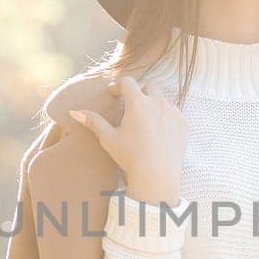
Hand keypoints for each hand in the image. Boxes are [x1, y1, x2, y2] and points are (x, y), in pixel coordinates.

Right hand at [69, 75, 189, 204]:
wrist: (157, 177)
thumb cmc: (130, 157)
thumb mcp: (108, 139)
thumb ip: (93, 121)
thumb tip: (74, 112)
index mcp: (138, 103)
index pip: (128, 81)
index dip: (118, 85)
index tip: (114, 94)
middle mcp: (158, 102)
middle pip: (150, 86)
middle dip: (140, 92)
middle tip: (132, 106)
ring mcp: (174, 112)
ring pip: (164, 100)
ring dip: (155, 105)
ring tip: (147, 121)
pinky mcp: (184, 124)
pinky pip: (176, 114)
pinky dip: (168, 118)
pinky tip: (160, 132)